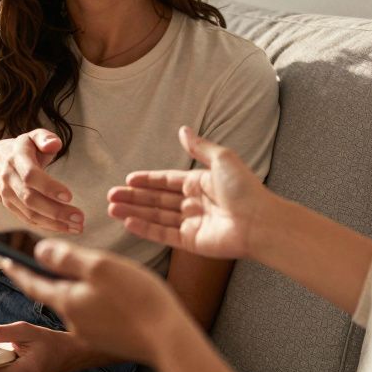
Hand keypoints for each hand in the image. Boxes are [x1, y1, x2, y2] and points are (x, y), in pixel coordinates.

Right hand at [0, 129, 82, 233]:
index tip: (69, 196)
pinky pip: (29, 219)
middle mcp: (9, 177)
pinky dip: (47, 226)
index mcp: (16, 157)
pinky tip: (65, 228)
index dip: (49, 187)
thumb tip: (54, 144)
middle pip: (30, 198)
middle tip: (79, 218)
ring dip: (54, 223)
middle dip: (55, 210)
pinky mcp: (10, 206)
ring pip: (30, 213)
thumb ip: (45, 138)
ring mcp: (8, 194)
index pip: (30, 175)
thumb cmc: (25, 148)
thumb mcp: (33, 137)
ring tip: (77, 227)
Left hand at [0, 241, 189, 365]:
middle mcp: (74, 320)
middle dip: (46, 276)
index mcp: (67, 301)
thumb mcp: (99, 267)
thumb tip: (39, 251)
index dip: (17, 268)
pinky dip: (91, 297)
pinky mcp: (110, 337)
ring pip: (74, 302)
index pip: (32, 283)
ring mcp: (92, 332)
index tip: (3, 258)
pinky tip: (107, 290)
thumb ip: (66, 257)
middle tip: (40, 258)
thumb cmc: (137, 299)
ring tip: (80, 268)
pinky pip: (92, 312)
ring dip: (72, 285)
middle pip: (53, 293)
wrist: (169, 339)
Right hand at [110, 126, 278, 259]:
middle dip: (134, 197)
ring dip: (134, 212)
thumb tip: (183, 130)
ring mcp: (192, 224)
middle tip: (111, 195)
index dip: (148, 180)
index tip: (128, 179)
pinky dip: (145, 229)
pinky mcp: (191, 242)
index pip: (167, 181)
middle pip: (157, 200)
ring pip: (156, 217)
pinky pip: (163, 234)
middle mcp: (194, 204)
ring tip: (112, 208)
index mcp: (201, 183)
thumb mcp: (222, 159)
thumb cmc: (246, 189)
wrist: (261, 222)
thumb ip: (200, 147)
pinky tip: (128, 222)